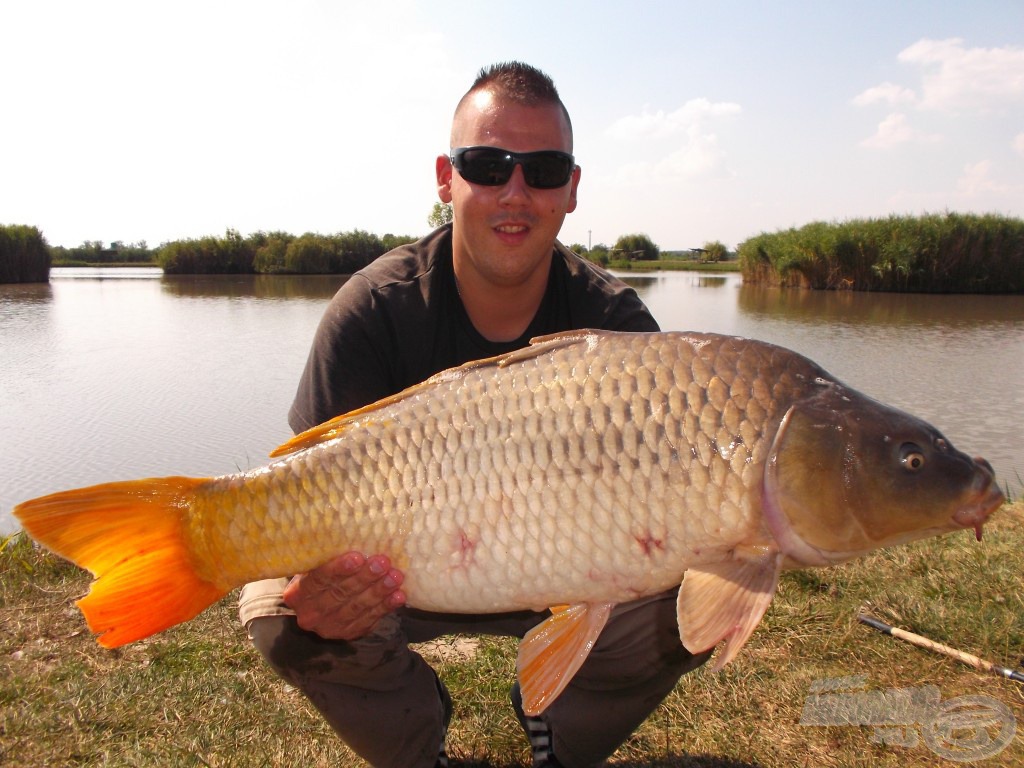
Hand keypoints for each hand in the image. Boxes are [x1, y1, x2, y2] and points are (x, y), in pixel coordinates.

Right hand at [283, 552, 405, 639]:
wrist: (322, 603)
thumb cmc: (322, 573)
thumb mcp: (317, 563)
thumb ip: (328, 554)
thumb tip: (355, 529)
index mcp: (297, 593)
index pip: (317, 580)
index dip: (338, 569)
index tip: (357, 557)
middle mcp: (310, 613)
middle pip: (340, 594)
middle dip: (364, 578)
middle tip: (383, 562)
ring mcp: (329, 627)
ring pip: (357, 608)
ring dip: (379, 592)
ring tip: (395, 577)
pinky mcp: (349, 633)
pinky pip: (369, 620)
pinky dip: (385, 607)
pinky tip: (398, 596)